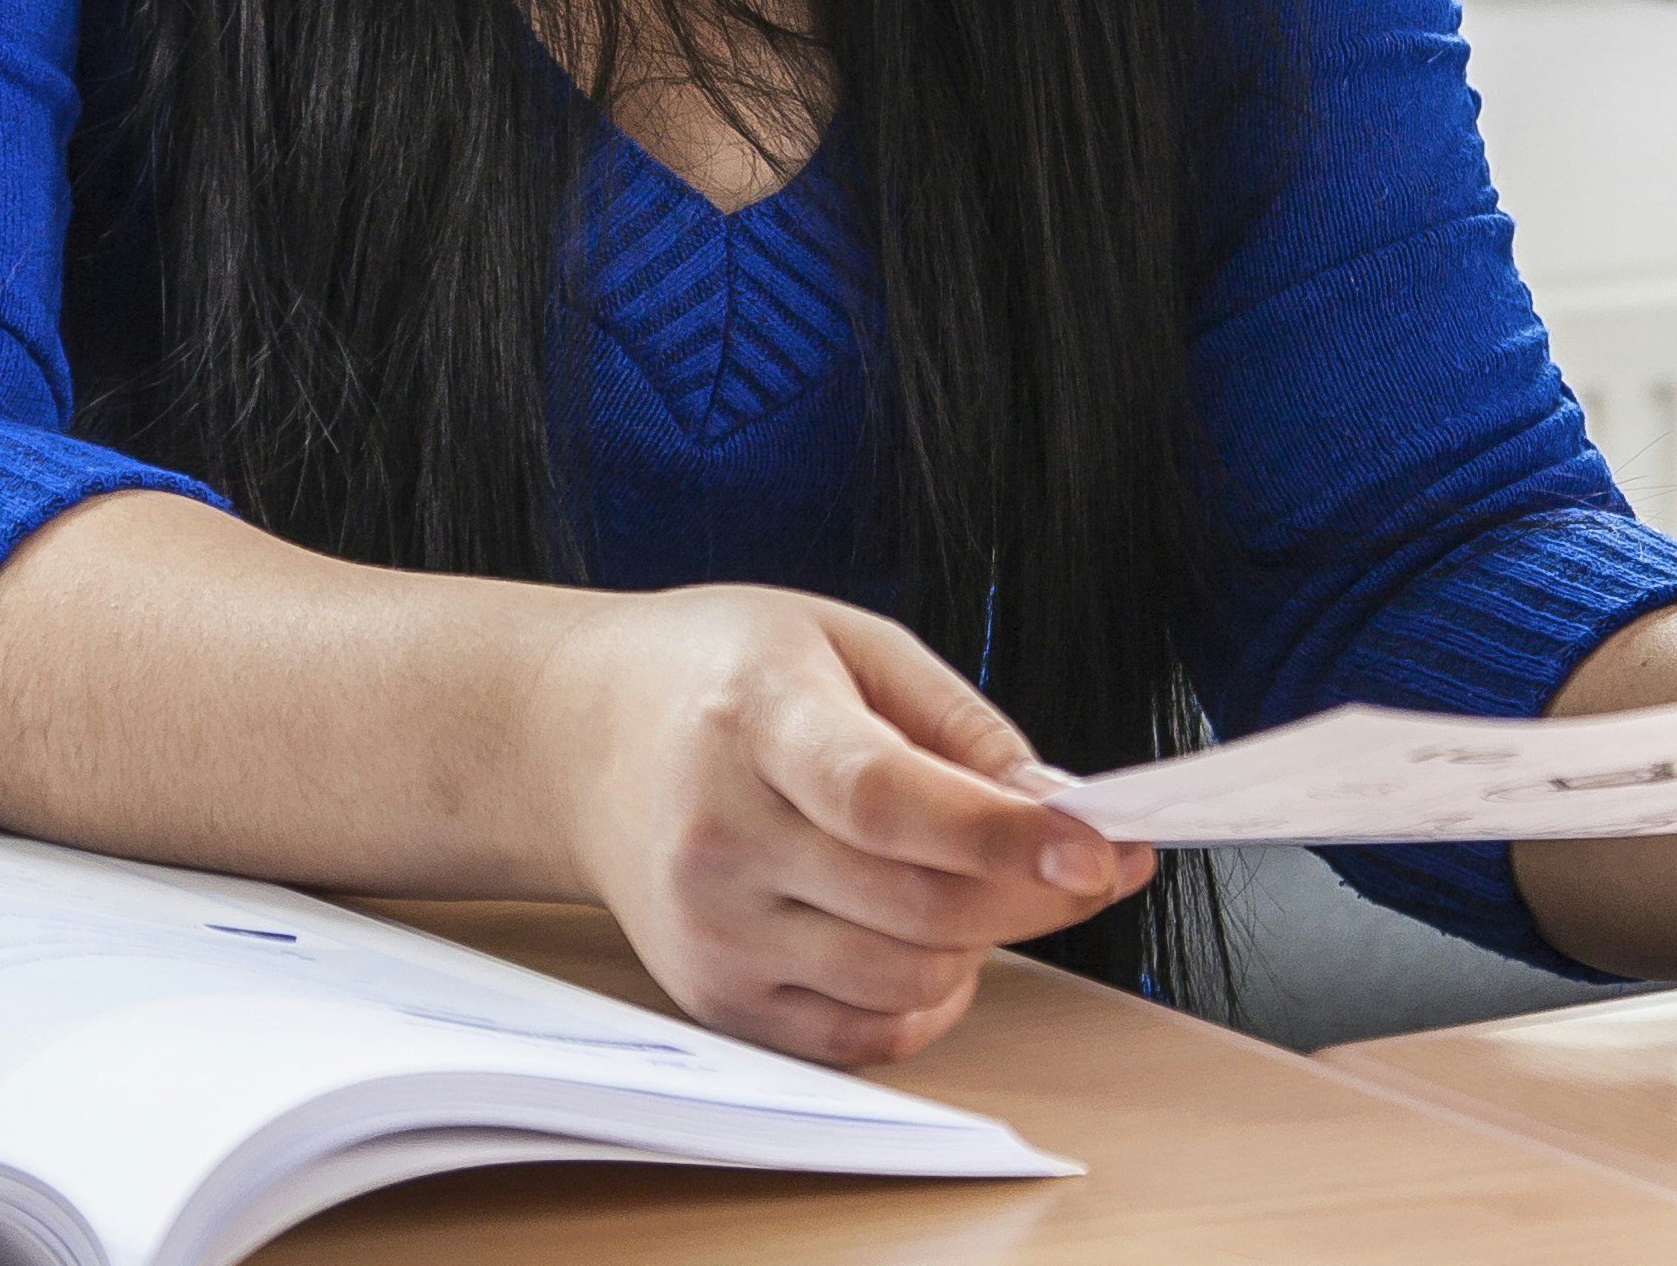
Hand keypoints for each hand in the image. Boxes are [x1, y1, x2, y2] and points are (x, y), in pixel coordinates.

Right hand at [523, 582, 1153, 1064]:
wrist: (578, 735)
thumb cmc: (722, 672)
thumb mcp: (843, 638)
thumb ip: (957, 723)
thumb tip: (1056, 810)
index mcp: (754, 718)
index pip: (886, 798)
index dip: (1000, 833)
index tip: (1097, 845)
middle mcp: (720, 835)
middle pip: (915, 904)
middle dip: (1033, 891)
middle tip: (1088, 856)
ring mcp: (712, 929)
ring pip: (904, 981)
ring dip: (984, 941)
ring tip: (985, 877)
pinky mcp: (715, 996)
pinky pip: (860, 1038)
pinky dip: (927, 999)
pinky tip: (933, 936)